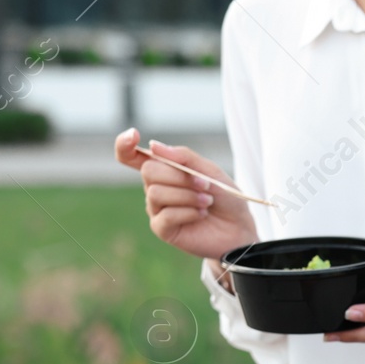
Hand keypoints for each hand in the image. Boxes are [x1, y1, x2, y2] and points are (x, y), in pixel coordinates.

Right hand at [116, 128, 255, 268]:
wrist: (239, 227)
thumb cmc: (225, 197)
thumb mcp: (210, 171)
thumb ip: (185, 157)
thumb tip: (153, 146)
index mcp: (163, 169)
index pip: (131, 156)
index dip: (124, 144)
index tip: (133, 135)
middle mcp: (155, 187)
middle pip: (149, 171)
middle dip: (179, 176)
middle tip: (205, 185)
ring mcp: (156, 209)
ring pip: (156, 193)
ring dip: (187, 196)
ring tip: (207, 201)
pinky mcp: (162, 228)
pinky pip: (165, 215)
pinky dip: (188, 212)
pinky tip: (201, 214)